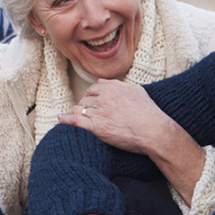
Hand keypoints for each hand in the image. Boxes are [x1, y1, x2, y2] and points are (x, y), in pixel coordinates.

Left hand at [58, 80, 183, 156]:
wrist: (154, 131)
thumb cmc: (150, 113)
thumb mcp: (138, 92)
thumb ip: (122, 86)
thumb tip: (112, 84)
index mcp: (113, 87)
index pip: (94, 87)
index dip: (91, 94)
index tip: (90, 100)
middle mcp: (104, 97)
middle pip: (86, 98)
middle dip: (84, 104)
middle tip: (84, 111)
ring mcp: (100, 112)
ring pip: (80, 109)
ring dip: (75, 112)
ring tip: (69, 116)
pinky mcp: (97, 127)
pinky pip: (76, 120)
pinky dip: (66, 119)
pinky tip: (61, 118)